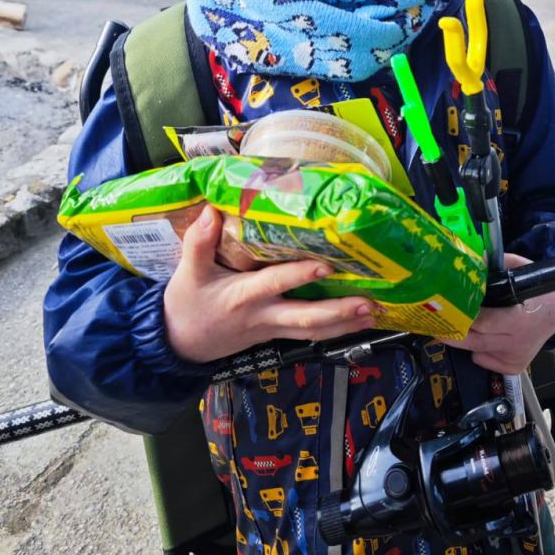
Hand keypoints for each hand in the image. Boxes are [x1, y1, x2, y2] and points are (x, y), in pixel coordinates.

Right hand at [163, 205, 377, 362]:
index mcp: (243, 296)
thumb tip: (211, 210)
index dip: (300, 276)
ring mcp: (272, 329)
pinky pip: (310, 335)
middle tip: (368, 303)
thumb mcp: (188, 272)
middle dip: (338, 312)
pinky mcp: (277, 335)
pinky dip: (336, 330)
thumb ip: (198, 242)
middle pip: (305, 318)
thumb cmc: (187, 304)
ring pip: (313, 331)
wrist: (180, 344)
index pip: (275, 283)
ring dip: (346, 325)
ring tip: (375, 313)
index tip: (325, 265)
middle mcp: (264, 315)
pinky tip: (358, 323)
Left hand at [443, 252, 554, 376]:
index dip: (463, 315)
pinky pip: (485, 361)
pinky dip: (478, 351)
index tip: (447, 307)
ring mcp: (515, 357)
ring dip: (465, 340)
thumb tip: (471, 259)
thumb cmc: (539, 289)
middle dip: (453, 332)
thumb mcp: (520, 270)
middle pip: (474, 341)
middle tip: (436, 322)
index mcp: (518, 319)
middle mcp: (516, 342)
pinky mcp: (514, 366)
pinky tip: (483, 337)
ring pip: (476, 352)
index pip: (482, 323)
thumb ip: (495, 265)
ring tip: (455, 326)